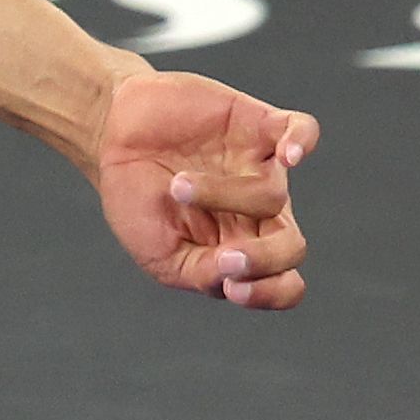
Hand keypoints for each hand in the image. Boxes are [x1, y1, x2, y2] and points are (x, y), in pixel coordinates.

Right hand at [96, 73, 316, 309]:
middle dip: (263, 259)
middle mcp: (257, 214)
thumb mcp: (157, 252)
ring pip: (274, 195)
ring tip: (178, 186)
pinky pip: (304, 130)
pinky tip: (289, 156)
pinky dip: (302, 142)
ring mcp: (260, 169)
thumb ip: (200, 272)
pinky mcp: (258, 126)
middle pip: (293, 247)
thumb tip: (235, 277)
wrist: (115, 135)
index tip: (231, 284)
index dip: (268, 293)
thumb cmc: (137, 197)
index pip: (282, 284)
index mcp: (237, 250)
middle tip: (226, 256)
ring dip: (222, 196)